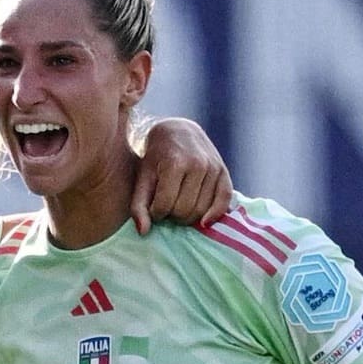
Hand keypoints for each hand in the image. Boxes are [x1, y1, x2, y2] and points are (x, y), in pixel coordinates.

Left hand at [133, 117, 231, 232]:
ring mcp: (213, 168)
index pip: (165, 205)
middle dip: (172, 216)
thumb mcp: (143, 177)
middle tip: (167, 209)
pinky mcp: (224, 172)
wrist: (179, 131)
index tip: (153, 208)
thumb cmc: (156, 157)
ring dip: (188, 217)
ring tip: (178, 208)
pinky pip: (224, 201)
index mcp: (175, 163)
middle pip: (184, 210)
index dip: (156, 213)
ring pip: (202, 210)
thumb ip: (139, 205)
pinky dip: (215, 215)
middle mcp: (198, 164)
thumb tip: (143, 232)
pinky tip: (204, 223)